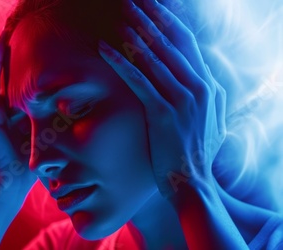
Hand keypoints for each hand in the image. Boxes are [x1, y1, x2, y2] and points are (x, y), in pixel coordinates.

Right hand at [0, 31, 36, 203]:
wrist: (12, 182)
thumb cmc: (29, 162)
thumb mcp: (43, 134)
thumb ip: (50, 119)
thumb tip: (73, 106)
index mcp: (13, 112)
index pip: (16, 82)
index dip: (21, 64)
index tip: (31, 46)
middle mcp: (2, 108)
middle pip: (4, 75)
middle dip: (8, 54)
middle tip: (14, 31)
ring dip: (0, 57)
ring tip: (4, 36)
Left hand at [98, 0, 226, 198]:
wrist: (192, 184)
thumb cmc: (193, 155)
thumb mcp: (207, 121)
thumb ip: (201, 97)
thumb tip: (192, 79)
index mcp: (210, 87)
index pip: (187, 43)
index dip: (167, 21)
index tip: (151, 7)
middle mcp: (201, 88)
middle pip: (172, 41)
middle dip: (150, 17)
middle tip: (131, 2)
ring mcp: (184, 100)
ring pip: (155, 57)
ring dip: (134, 33)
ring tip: (117, 16)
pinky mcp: (164, 114)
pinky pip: (139, 80)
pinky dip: (120, 62)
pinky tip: (104, 49)